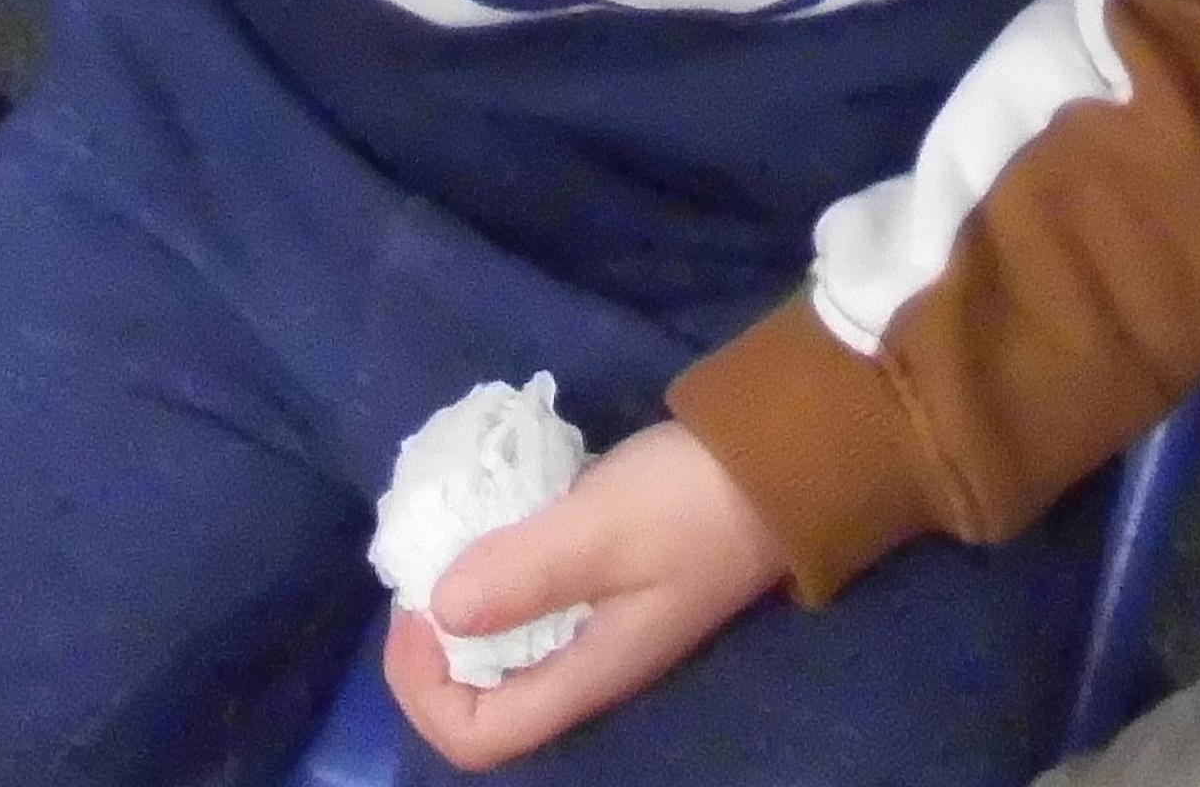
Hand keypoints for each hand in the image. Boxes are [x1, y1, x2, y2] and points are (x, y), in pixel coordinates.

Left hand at [382, 421, 786, 769]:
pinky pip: (530, 601)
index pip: (478, 737)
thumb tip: (439, 612)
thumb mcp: (602, 529)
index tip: (416, 608)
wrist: (784, 463)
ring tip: (449, 534)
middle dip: (433, 646)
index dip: (424, 688)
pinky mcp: (609, 582)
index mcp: (588, 675)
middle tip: (424, 564)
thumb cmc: (692, 502)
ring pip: (503, 647)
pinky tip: (494, 517)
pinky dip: (497, 570)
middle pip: (482, 699)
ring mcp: (601, 624)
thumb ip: (524, 571)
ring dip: (464, 603)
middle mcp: (589, 666)